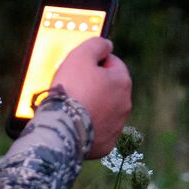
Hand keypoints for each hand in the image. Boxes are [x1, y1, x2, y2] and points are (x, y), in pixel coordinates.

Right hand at [49, 37, 131, 159]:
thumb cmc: (72, 90)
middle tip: (73, 86)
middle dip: (94, 85)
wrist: (63, 129)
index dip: (95, 62)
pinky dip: (89, 125)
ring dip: (92, 105)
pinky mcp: (106, 144)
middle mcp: (125, 105)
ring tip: (72, 106)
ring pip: (104, 110)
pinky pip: (98, 130)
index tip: (80, 67)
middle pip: (109, 88)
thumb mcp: (81, 56)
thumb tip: (106, 43)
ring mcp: (117, 127)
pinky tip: (75, 122)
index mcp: (122, 82)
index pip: (113, 63)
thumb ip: (96, 44)